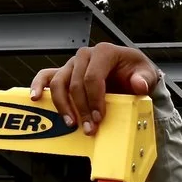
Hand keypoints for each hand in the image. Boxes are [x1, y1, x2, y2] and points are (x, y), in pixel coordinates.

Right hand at [31, 42, 162, 134]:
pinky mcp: (64, 73)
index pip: (93, 77)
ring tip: (70, 123)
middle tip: (88, 128)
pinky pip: (46, 76)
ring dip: (62, 106)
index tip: (98, 119)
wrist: (130, 74)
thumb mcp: (146, 74)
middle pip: (75, 84)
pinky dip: (37, 86)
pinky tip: (35, 98)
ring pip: (58, 83)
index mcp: (104, 52)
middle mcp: (85, 55)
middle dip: (81, 109)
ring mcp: (72, 64)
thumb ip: (144, 79)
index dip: (94, 100)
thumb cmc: (135, 72)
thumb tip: (138, 85)